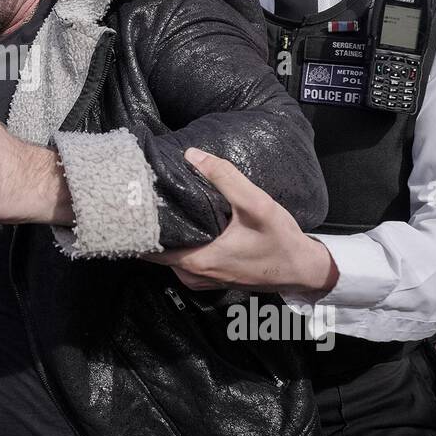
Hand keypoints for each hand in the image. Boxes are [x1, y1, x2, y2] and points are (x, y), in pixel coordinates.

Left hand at [142, 149, 337, 293]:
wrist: (304, 271)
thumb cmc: (281, 242)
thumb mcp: (256, 205)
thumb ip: (225, 178)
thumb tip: (193, 155)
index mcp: (196, 261)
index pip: (148, 246)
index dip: (138, 224)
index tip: (131, 202)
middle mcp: (192, 275)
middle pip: (156, 249)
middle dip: (150, 224)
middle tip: (145, 195)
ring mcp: (200, 279)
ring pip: (169, 254)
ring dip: (166, 233)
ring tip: (161, 204)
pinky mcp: (209, 278)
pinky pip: (183, 259)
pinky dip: (181, 242)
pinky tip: (185, 222)